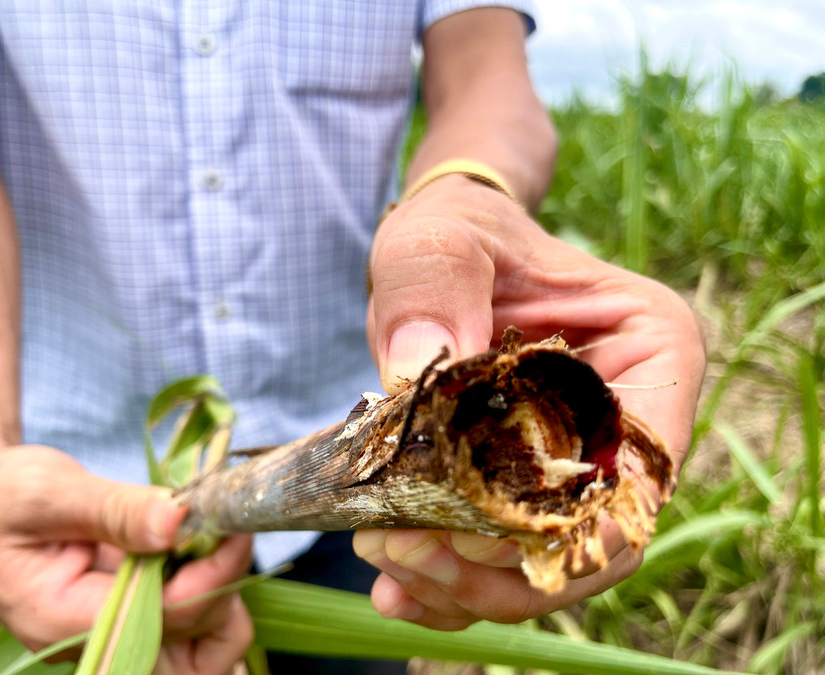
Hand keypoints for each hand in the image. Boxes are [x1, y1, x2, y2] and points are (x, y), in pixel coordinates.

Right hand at [0, 445, 252, 672]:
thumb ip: (113, 509)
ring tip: (214, 534)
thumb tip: (178, 521)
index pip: (164, 618)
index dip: (211, 573)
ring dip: (224, 594)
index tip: (230, 520)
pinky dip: (211, 586)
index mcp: (63, 620)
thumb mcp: (47, 492)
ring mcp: (118, 633)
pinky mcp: (134, 616)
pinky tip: (200, 541)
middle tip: (226, 527)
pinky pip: (191, 624)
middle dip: (224, 590)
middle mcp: (96, 642)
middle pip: (195, 655)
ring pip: (203, 650)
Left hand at [358, 175, 705, 628]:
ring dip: (466, 585)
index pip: (630, 474)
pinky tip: (395, 588)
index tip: (455, 530)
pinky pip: (504, 559)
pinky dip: (453, 582)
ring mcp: (581, 462)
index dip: (552, 524)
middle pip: (590, 540)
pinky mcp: (529, 486)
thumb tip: (420, 365)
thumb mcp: (440, 235)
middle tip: (398, 554)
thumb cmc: (461, 232)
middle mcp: (631, 423)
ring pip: (545, 564)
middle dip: (495, 569)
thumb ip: (433, 283)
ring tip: (385, 567)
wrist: (446, 253)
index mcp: (653, 353)